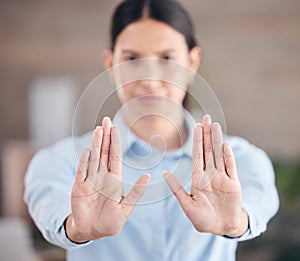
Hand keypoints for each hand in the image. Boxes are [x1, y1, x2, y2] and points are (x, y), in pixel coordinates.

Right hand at [66, 117, 149, 242]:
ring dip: (96, 144)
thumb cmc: (111, 221)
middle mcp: (102, 177)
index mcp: (114, 180)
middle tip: (105, 121)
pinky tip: (88, 150)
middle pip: (104, 152)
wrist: (92, 231)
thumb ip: (136, 192)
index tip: (116, 128)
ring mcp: (90, 180)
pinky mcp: (79, 187)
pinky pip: (82, 172)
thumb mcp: (126, 208)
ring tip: (98, 130)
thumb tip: (148, 176)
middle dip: (105, 137)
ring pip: (94, 158)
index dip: (115, 142)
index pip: (115, 156)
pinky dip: (85, 161)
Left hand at [163, 115, 247, 236]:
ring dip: (217, 140)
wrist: (220, 227)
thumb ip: (177, 189)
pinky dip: (228, 156)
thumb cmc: (202, 219)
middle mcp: (210, 174)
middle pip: (208, 150)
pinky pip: (230, 167)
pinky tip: (225, 144)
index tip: (196, 126)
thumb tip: (164, 173)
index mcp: (198, 178)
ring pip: (218, 154)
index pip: (197, 155)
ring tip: (215, 125)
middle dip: (207, 134)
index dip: (197, 140)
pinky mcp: (233, 183)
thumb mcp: (187, 204)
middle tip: (206, 118)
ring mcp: (222, 177)